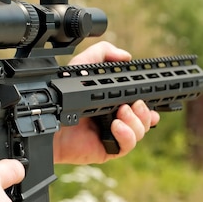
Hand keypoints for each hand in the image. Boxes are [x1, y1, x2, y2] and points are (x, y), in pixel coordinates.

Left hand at [53, 41, 159, 163]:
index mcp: (114, 102)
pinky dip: (127, 134)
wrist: (48, 122)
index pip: (140, 104)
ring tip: (122, 112)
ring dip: (137, 121)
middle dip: (145, 111)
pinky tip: (116, 125)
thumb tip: (126, 56)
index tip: (155, 96)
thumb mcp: (83, 66)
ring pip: (140, 132)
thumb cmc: (62, 96)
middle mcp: (116, 119)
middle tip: (134, 104)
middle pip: (146, 119)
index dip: (150, 102)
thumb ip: (102, 52)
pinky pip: (127, 146)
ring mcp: (113, 135)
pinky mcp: (107, 149)